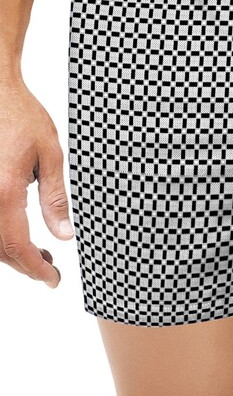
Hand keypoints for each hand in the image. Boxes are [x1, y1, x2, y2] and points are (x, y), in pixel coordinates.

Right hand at [0, 78, 73, 287]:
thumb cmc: (22, 115)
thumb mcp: (49, 155)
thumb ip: (55, 199)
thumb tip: (64, 235)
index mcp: (4, 192)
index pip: (17, 247)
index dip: (36, 269)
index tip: (52, 280)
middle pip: (0, 250)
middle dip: (25, 265)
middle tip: (51, 270)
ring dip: (12, 252)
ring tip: (41, 253)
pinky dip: (1, 234)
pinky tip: (19, 231)